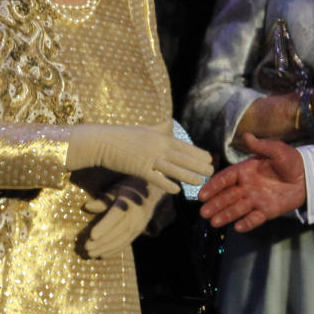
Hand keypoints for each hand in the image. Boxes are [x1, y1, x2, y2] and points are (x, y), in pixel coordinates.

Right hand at [67, 122, 213, 193]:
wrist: (101, 142)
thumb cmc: (122, 136)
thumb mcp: (144, 129)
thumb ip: (159, 128)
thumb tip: (170, 122)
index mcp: (159, 136)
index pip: (183, 145)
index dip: (197, 152)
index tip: (209, 158)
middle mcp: (157, 145)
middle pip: (182, 156)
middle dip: (198, 164)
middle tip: (212, 171)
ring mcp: (148, 156)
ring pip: (173, 167)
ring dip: (188, 175)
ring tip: (200, 181)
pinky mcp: (138, 168)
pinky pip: (156, 177)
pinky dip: (166, 183)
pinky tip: (176, 190)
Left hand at [82, 177, 172, 257]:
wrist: (153, 191)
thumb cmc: (129, 188)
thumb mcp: (116, 189)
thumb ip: (103, 200)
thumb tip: (87, 206)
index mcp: (129, 201)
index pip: (116, 215)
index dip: (105, 226)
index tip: (92, 235)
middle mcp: (136, 215)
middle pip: (118, 231)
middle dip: (102, 241)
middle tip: (86, 247)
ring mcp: (139, 225)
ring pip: (122, 239)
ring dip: (106, 248)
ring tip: (90, 254)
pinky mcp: (139, 231)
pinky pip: (126, 242)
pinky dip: (114, 250)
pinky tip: (102, 255)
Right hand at [199, 133, 305, 231]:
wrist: (308, 176)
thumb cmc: (291, 160)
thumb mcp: (277, 150)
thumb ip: (261, 146)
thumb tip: (246, 136)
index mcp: (246, 171)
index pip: (226, 179)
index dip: (213, 186)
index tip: (203, 194)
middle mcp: (247, 186)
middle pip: (227, 196)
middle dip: (215, 204)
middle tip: (203, 213)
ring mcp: (256, 200)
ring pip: (237, 209)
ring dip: (225, 215)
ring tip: (213, 223)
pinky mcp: (267, 211)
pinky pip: (255, 218)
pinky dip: (246, 223)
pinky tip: (237, 227)